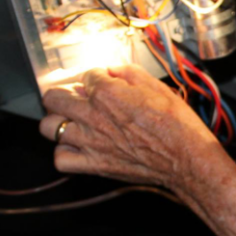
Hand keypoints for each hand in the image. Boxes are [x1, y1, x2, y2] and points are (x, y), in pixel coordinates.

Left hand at [39, 65, 221, 189]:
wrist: (186, 158)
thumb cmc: (176, 124)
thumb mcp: (157, 86)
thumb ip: (128, 73)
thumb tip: (113, 70)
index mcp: (107, 93)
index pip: (86, 75)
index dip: (97, 76)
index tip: (105, 81)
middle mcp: (92, 116)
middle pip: (53, 98)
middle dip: (64, 93)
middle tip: (77, 97)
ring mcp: (89, 142)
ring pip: (49, 127)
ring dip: (59, 121)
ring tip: (74, 121)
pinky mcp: (93, 165)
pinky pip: (60, 159)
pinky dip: (64, 152)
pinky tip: (77, 146)